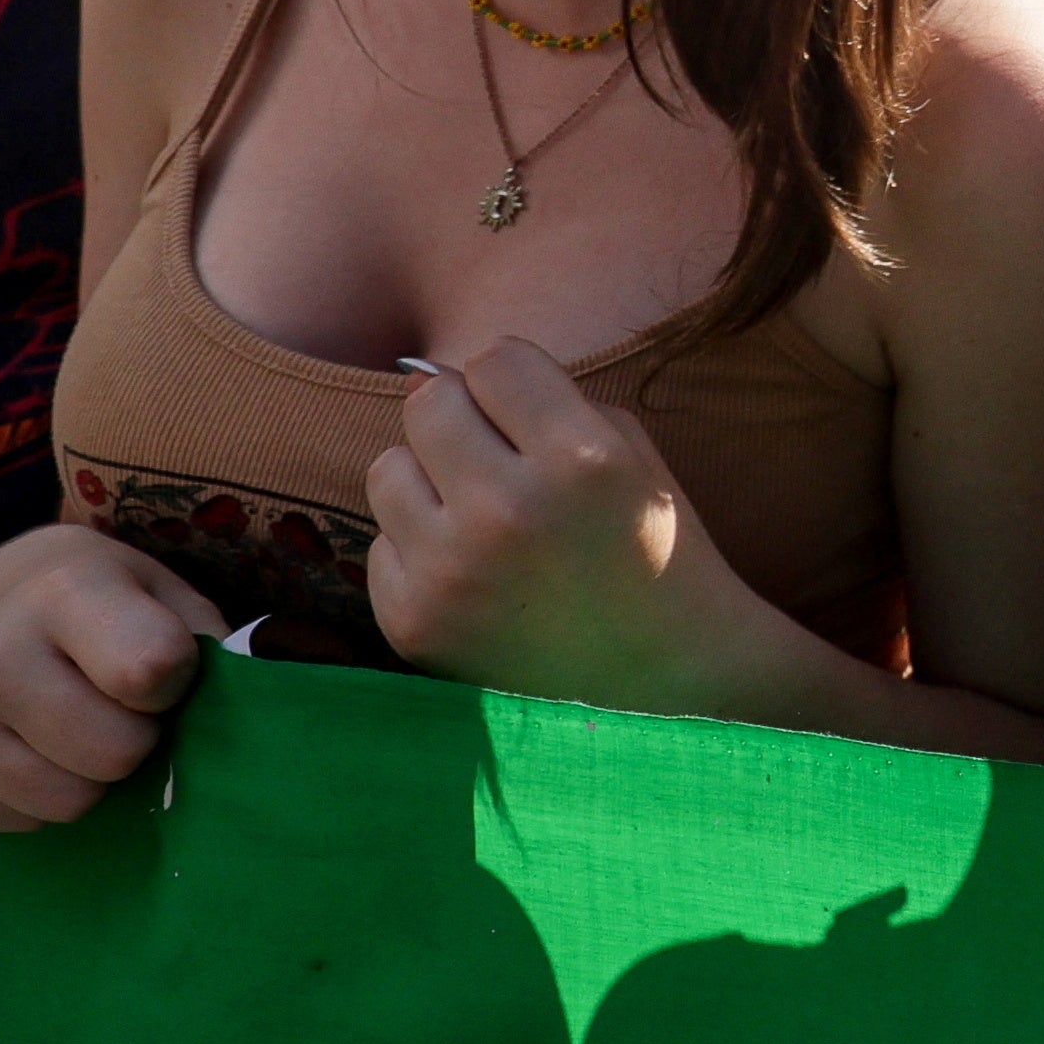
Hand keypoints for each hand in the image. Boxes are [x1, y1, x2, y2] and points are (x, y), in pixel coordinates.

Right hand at [0, 524, 218, 829]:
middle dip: (133, 739)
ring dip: (84, 775)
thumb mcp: (163, 594)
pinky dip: (31, 798)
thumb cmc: (100, 602)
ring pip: (64, 803)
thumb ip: (207, 648)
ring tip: (66, 722)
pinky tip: (20, 744)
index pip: (152, 671)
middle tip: (113, 704)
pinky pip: (13, 825)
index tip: (160, 667)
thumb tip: (243, 713)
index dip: (175, 684)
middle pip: (113, 755)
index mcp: (61, 591)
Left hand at [364, 340, 749, 705]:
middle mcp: (509, 510)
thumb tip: (431, 378)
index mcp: (582, 459)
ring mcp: (452, 571)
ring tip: (481, 517)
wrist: (663, 683)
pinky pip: (380, 543)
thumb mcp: (632, 458)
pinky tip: (473, 575)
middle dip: (462, 419)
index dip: (514, 382)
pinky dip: (419, 549)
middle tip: (499, 459)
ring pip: (387, 468)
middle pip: (428, 403)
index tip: (532, 415)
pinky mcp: (413, 622)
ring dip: (429, 480)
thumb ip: (546, 404)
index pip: (496, 359)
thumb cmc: (653, 555)